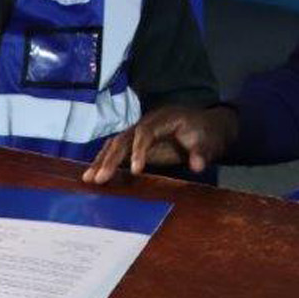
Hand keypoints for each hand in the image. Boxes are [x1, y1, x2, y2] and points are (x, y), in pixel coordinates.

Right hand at [81, 104, 238, 184]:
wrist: (206, 127)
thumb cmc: (207, 134)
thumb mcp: (210, 143)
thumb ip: (203, 152)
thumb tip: (198, 164)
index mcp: (164, 118)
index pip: (145, 132)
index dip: (138, 150)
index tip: (134, 170)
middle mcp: (146, 122)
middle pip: (123, 138)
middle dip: (110, 158)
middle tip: (98, 178)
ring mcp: (139, 131)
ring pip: (115, 144)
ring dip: (101, 161)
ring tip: (88, 179)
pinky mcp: (136, 142)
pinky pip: (117, 150)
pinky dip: (104, 162)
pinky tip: (94, 175)